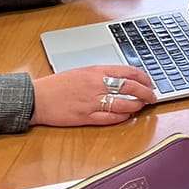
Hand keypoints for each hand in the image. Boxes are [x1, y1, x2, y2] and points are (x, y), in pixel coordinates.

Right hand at [30, 65, 155, 126]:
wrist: (36, 97)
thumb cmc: (57, 84)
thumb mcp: (81, 71)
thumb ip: (101, 74)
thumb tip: (121, 78)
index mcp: (95, 71)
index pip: (128, 71)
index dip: (143, 77)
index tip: (150, 81)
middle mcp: (96, 85)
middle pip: (130, 87)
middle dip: (146, 92)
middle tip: (152, 96)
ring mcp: (91, 102)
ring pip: (123, 104)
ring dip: (136, 106)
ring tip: (142, 106)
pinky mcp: (85, 117)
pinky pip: (109, 118)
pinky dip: (121, 117)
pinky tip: (127, 116)